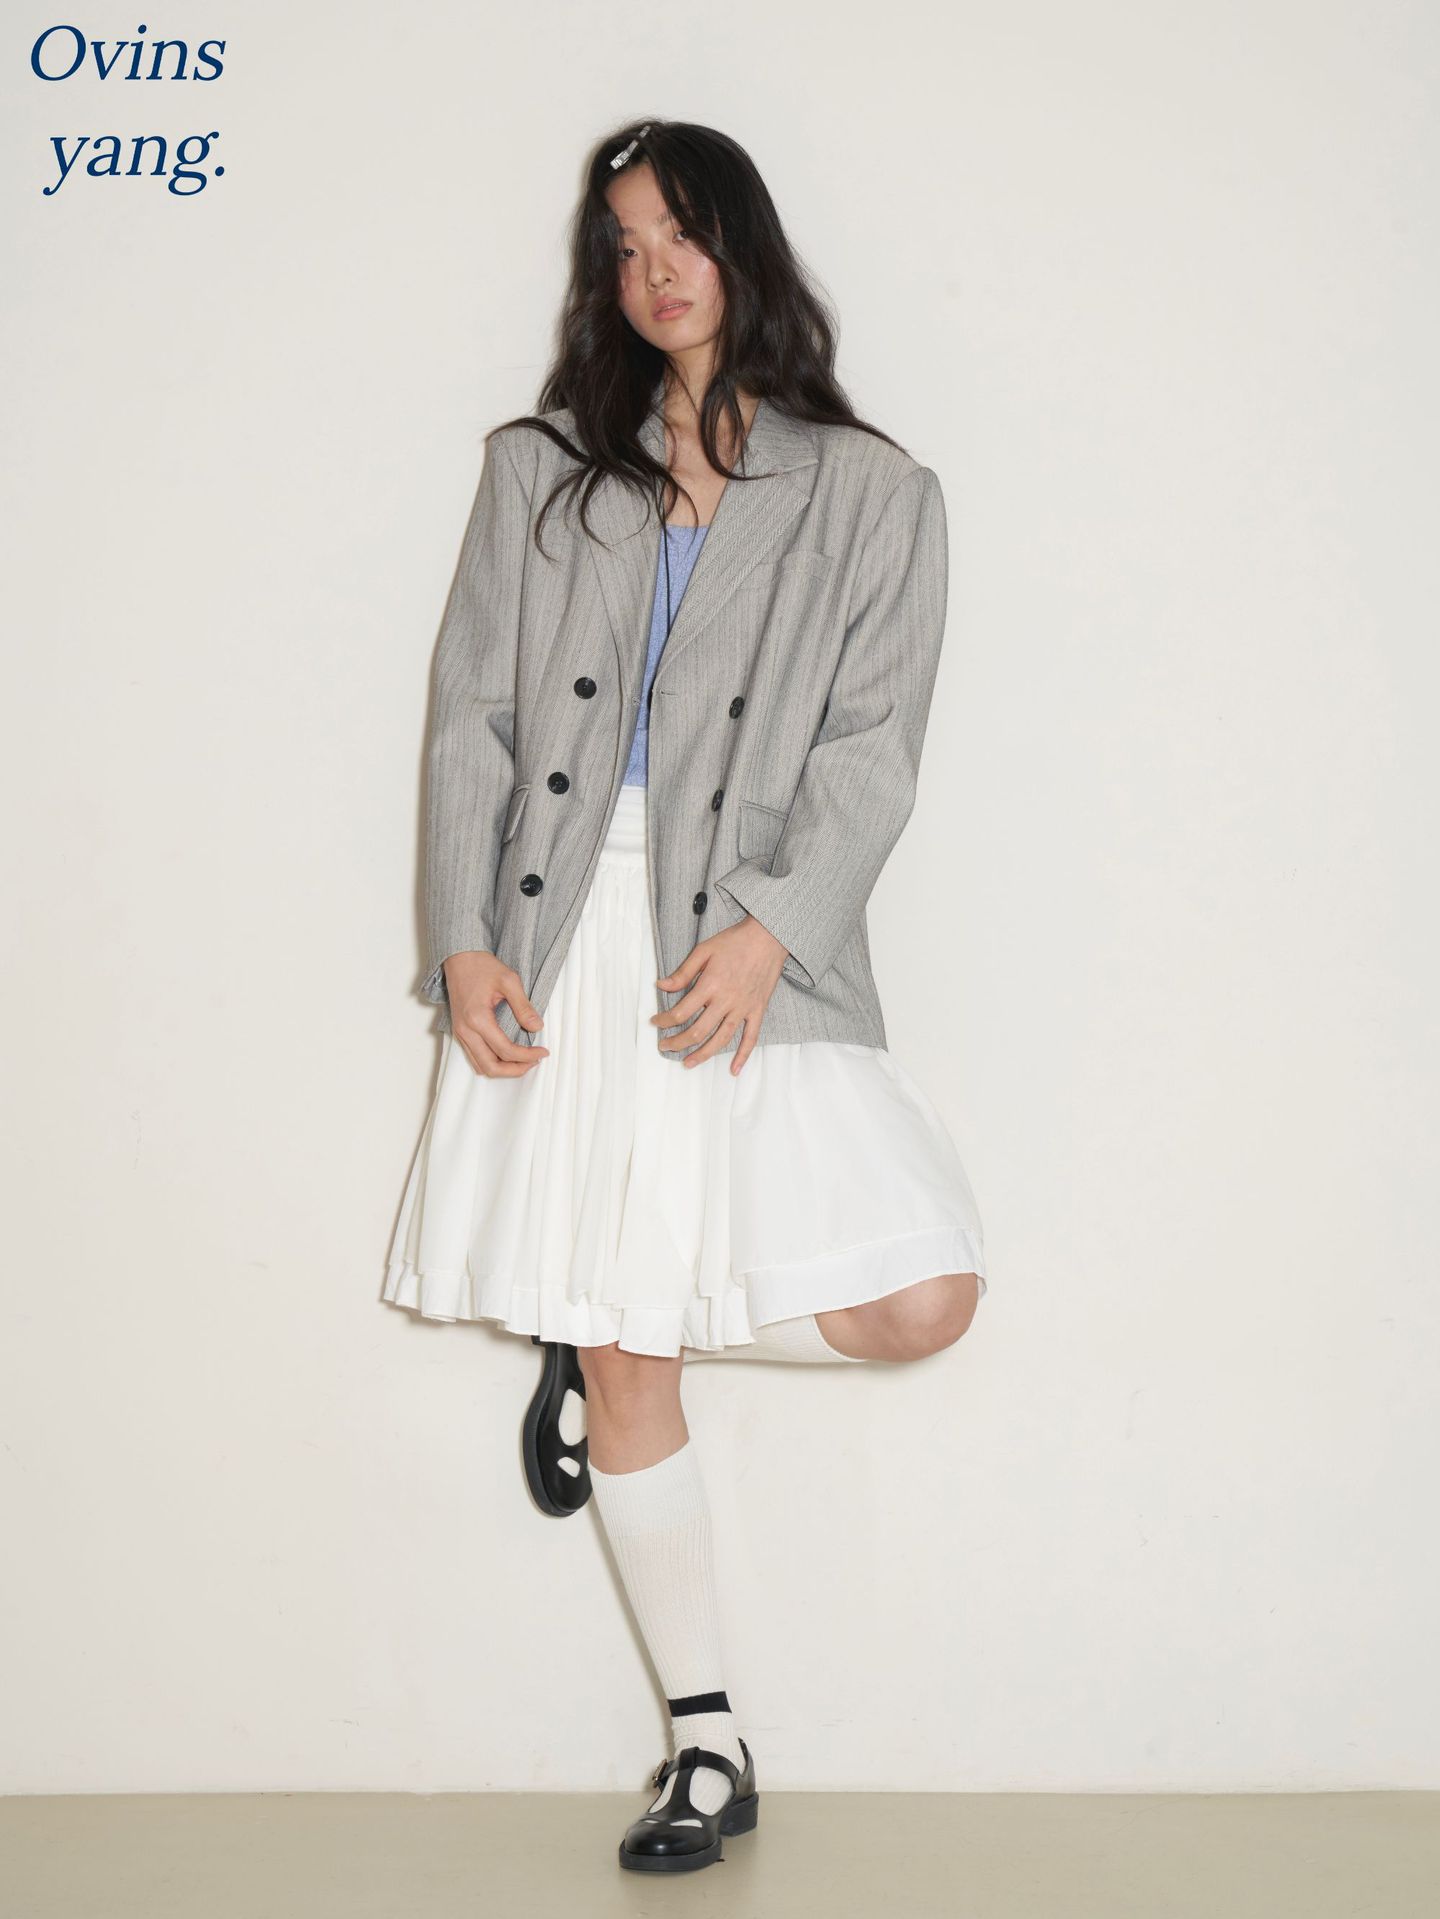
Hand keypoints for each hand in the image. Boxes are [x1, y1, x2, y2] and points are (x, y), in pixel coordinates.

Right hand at [443, 951, 549, 1078]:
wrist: (459, 959)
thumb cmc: (482, 967)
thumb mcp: (509, 981)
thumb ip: (523, 1006)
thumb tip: (537, 1027)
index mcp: (478, 1019)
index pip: (505, 1050)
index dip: (528, 1056)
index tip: (543, 1052)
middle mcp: (466, 1031)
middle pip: (491, 1067)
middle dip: (516, 1070)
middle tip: (535, 1061)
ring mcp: (460, 1033)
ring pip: (480, 1067)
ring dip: (503, 1070)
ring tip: (524, 1061)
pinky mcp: (460, 1033)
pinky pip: (474, 1058)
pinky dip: (492, 1063)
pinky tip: (507, 1055)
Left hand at [653, 915, 788, 1072]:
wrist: (768, 937)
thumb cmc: (735, 941)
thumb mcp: (703, 950)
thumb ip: (683, 972)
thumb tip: (661, 986)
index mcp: (711, 985)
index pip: (682, 1011)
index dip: (665, 1020)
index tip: (655, 1022)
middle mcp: (726, 1000)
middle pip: (698, 1031)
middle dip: (677, 1042)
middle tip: (665, 1046)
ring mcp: (743, 1008)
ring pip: (720, 1039)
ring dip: (702, 1054)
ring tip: (688, 1063)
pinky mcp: (757, 1011)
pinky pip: (750, 1038)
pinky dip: (743, 1056)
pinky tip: (734, 1070)